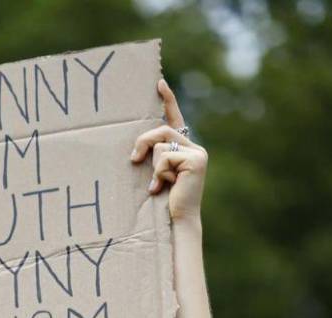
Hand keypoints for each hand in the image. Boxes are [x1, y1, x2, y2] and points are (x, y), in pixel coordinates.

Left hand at [130, 79, 207, 221]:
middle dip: (143, 142)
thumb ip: (155, 155)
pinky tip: (162, 188)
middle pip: (162, 130)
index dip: (168, 101)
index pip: (176, 120)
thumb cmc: (164, 200)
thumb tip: (139, 147)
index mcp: (186, 149)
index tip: (159, 83)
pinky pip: (165, 157)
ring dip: (154, 166)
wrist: (178, 220)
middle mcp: (195, 148)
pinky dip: (159, 174)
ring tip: (158, 184)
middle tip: (133, 159)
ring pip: (161, 145)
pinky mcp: (196, 161)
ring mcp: (198, 153)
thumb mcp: (158, 172)